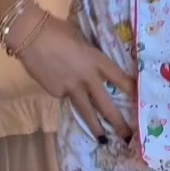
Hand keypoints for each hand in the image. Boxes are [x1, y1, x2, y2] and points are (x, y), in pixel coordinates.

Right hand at [17, 15, 135, 144]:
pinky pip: (64, 97)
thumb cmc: (57, 30)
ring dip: (96, 127)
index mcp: (97, 61)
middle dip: (118, 122)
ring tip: (103, 140)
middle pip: (106, 105)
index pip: (119, 78)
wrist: (30, 35)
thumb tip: (92, 66)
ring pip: (87, 112)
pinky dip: (65, 94)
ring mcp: (71, 88)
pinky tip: (57, 82)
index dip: (131, 89)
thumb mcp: (81, 40)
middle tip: (127, 136)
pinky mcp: (56, 93)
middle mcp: (88, 78)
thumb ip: (89, 55)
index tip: (139, 99)